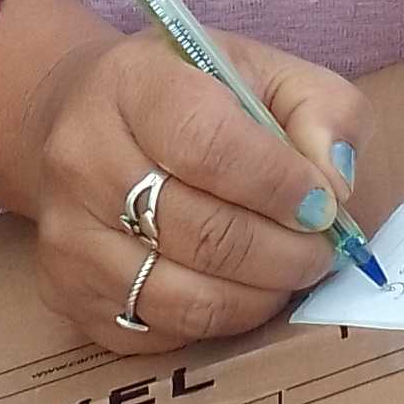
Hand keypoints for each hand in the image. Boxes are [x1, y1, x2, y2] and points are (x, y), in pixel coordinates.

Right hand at [23, 28, 366, 349]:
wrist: (81, 119)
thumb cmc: (186, 93)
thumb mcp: (262, 69)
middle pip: (203, 233)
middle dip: (286, 253)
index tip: (323, 203)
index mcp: (131, 84)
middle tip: (321, 251)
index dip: (280, 185)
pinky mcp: (69, 295)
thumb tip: (334, 183)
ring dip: (260, 296)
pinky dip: (218, 322)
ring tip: (289, 272)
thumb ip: (321, 108)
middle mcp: (82, 159)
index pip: (209, 146)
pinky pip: (162, 333)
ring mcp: (68, 236)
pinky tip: (238, 288)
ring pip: (185, 297)